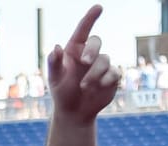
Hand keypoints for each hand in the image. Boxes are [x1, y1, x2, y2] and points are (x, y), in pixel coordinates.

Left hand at [47, 5, 119, 124]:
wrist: (74, 113)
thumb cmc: (62, 93)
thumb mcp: (54, 80)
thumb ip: (54, 63)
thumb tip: (56, 47)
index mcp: (75, 49)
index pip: (83, 29)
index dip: (91, 17)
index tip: (98, 7)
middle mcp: (90, 54)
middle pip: (96, 42)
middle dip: (91, 50)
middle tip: (84, 62)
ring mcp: (102, 65)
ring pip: (104, 60)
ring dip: (94, 73)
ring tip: (84, 86)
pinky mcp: (112, 77)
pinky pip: (114, 72)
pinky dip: (106, 79)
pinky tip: (99, 87)